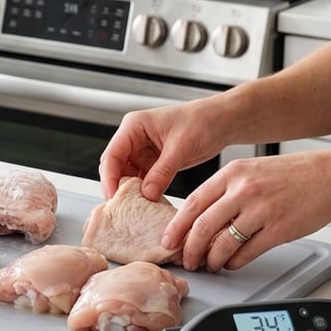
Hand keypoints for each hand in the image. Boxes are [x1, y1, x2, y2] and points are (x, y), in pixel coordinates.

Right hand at [98, 102, 225, 200]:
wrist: (221, 122)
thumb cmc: (202, 121)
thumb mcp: (181, 147)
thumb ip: (162, 171)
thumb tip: (147, 193)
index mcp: (134, 126)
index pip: (112, 154)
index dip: (110, 177)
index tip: (114, 196)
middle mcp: (134, 139)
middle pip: (116, 167)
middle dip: (118, 187)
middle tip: (123, 207)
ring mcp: (143, 152)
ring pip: (128, 177)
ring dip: (132, 192)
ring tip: (136, 208)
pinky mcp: (154, 163)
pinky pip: (143, 181)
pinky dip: (145, 193)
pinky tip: (149, 203)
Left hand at [161, 151, 330, 271]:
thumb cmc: (292, 175)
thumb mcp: (251, 171)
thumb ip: (226, 190)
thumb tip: (201, 218)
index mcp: (232, 173)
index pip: (193, 203)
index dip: (176, 226)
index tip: (169, 240)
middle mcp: (243, 190)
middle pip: (202, 226)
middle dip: (189, 249)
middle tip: (187, 260)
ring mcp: (261, 210)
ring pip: (223, 243)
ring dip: (212, 259)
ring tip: (210, 265)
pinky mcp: (279, 230)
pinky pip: (247, 252)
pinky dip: (235, 262)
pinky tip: (232, 263)